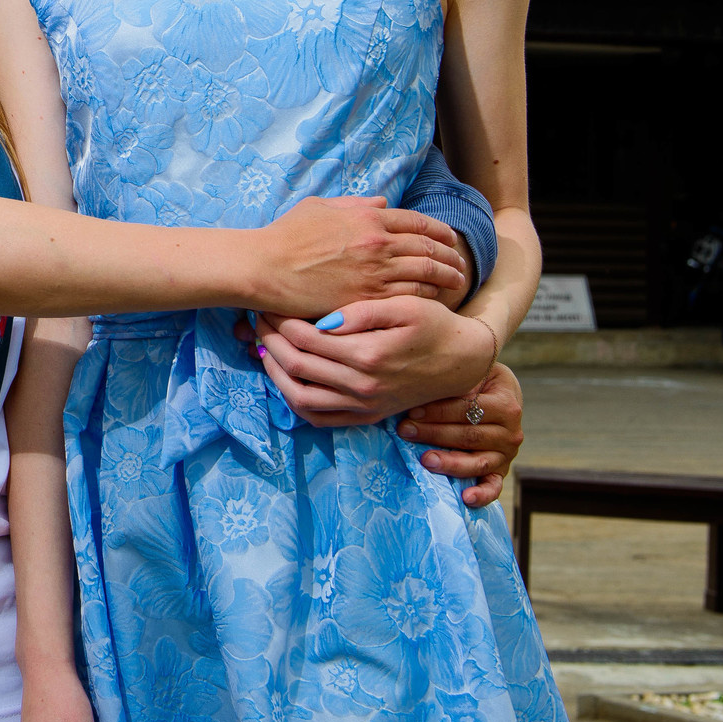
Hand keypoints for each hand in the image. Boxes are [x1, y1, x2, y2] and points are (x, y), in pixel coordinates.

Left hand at [239, 297, 496, 427]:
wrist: (463, 362)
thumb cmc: (435, 325)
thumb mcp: (406, 305)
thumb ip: (363, 311)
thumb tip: (323, 317)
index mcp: (369, 355)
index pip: (306, 338)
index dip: (282, 319)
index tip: (271, 303)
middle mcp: (362, 386)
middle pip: (296, 366)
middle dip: (270, 340)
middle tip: (259, 320)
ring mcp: (363, 406)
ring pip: (299, 397)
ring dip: (273, 371)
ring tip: (264, 347)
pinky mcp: (366, 416)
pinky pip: (318, 418)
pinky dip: (294, 400)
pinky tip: (285, 379)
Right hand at [255, 196, 467, 312]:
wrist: (265, 266)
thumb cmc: (285, 235)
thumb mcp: (320, 207)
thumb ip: (355, 204)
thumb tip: (382, 203)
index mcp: (368, 217)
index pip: (419, 222)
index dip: (440, 231)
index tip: (451, 240)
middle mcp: (378, 243)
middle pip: (429, 248)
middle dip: (451, 257)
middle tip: (462, 265)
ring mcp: (374, 273)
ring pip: (425, 274)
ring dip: (446, 278)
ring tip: (457, 284)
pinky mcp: (366, 299)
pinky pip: (408, 299)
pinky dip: (426, 299)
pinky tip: (433, 303)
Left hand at [397, 363, 523, 508]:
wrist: (502, 396)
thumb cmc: (480, 383)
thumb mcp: (473, 375)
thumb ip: (455, 384)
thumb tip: (418, 387)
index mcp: (507, 405)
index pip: (469, 410)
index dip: (439, 410)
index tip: (412, 411)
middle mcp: (511, 433)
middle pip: (469, 436)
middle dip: (434, 433)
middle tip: (405, 431)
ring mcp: (506, 455)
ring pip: (477, 462)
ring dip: (449, 462)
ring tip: (426, 460)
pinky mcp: (500, 472)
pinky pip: (493, 487)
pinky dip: (482, 495)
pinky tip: (466, 498)